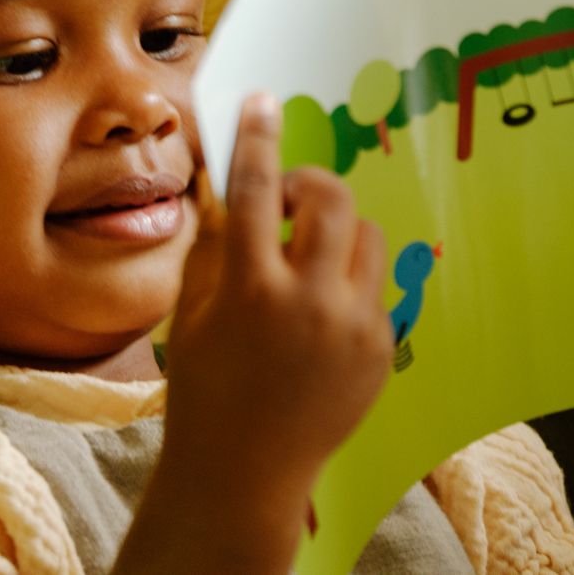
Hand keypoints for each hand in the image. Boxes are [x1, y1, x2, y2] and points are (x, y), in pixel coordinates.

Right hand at [119, 93, 389, 574]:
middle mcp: (311, 302)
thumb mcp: (192, 313)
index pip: (257, 190)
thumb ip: (216, 245)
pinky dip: (349, 284)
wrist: (244, 474)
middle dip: (311, 185)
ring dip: (337, 234)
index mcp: (252, 290)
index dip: (258, 138)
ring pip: (367, 237)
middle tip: (289, 200)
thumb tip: (231, 185)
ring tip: (306, 262)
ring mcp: (355, 326)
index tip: (262, 100)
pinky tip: (319, 317)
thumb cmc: (205, 390)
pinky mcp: (382, 347)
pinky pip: (376, 286)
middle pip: (333, 199)